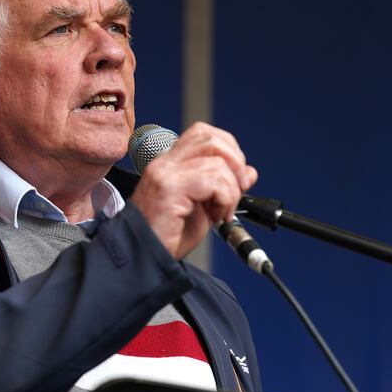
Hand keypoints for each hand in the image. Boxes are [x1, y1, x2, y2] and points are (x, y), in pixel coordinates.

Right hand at [130, 122, 257, 259]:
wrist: (143, 257)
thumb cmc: (166, 237)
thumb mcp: (204, 208)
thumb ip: (224, 187)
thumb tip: (248, 172)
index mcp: (171, 164)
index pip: (204, 134)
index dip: (228, 150)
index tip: (234, 179)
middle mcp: (166, 163)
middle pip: (211, 138)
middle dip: (235, 163)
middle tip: (235, 190)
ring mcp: (165, 173)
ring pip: (218, 162)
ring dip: (231, 191)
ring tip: (220, 212)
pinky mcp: (169, 188)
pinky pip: (213, 181)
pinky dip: (224, 199)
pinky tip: (215, 216)